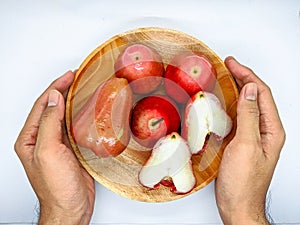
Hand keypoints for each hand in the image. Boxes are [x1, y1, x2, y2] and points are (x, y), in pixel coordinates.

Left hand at [15, 71, 94, 224]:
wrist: (71, 207)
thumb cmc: (56, 186)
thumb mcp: (48, 151)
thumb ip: (49, 123)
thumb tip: (54, 98)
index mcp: (30, 138)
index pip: (43, 105)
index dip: (55, 88)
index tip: (69, 76)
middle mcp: (41, 139)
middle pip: (52, 107)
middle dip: (63, 90)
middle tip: (76, 77)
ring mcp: (56, 144)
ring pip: (63, 116)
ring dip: (72, 101)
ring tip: (82, 89)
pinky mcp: (70, 149)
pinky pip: (74, 127)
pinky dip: (80, 116)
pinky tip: (88, 111)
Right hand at [215, 57, 284, 224]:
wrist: (237, 205)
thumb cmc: (243, 182)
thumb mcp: (246, 146)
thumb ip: (250, 117)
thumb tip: (251, 90)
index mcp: (271, 130)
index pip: (262, 94)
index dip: (248, 75)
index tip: (232, 63)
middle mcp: (265, 131)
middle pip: (256, 97)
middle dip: (243, 78)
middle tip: (227, 65)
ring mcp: (253, 136)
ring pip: (247, 106)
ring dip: (236, 90)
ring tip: (224, 78)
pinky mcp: (241, 142)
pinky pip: (238, 117)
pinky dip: (230, 105)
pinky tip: (221, 102)